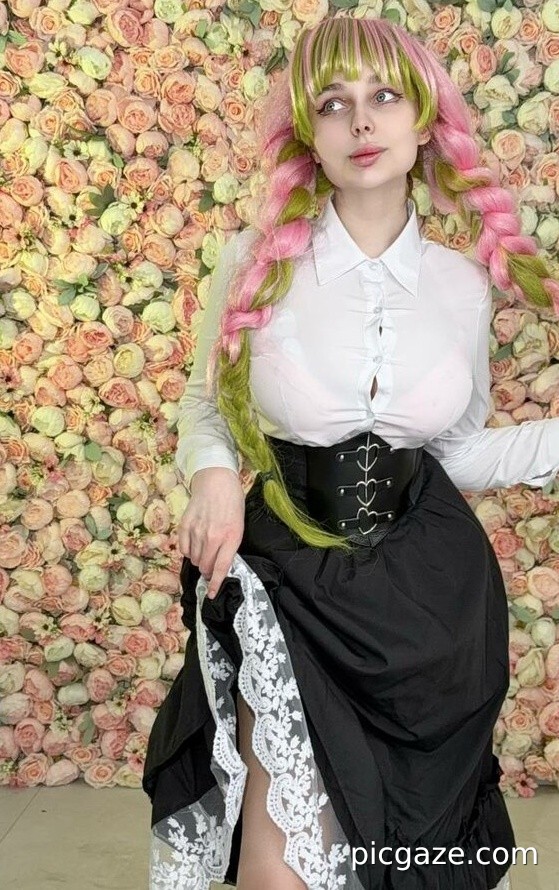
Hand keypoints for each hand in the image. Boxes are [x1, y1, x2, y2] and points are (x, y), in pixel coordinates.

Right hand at [178, 468, 244, 598]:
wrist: (216, 480)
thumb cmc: (232, 503)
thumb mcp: (238, 526)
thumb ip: (230, 546)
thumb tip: (220, 564)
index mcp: (231, 537)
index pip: (221, 568)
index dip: (215, 584)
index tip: (211, 594)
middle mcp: (213, 537)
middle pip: (204, 566)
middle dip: (206, 571)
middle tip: (209, 566)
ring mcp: (197, 531)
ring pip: (193, 559)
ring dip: (198, 560)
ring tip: (203, 549)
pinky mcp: (185, 525)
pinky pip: (183, 548)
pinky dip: (187, 550)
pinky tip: (194, 543)